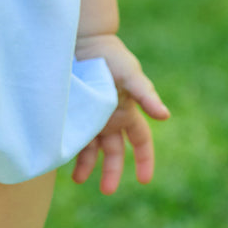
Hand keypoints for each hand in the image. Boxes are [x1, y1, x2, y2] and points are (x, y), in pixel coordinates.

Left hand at [73, 33, 169, 194]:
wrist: (80, 38)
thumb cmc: (110, 54)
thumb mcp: (130, 73)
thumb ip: (145, 95)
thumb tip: (165, 116)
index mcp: (127, 111)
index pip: (141, 142)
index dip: (145, 160)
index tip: (144, 180)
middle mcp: (109, 118)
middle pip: (114, 152)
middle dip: (112, 172)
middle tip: (106, 189)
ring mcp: (90, 116)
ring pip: (91, 148)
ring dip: (86, 164)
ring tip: (78, 178)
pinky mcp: (72, 111)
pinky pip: (72, 135)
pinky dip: (69, 147)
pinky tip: (62, 156)